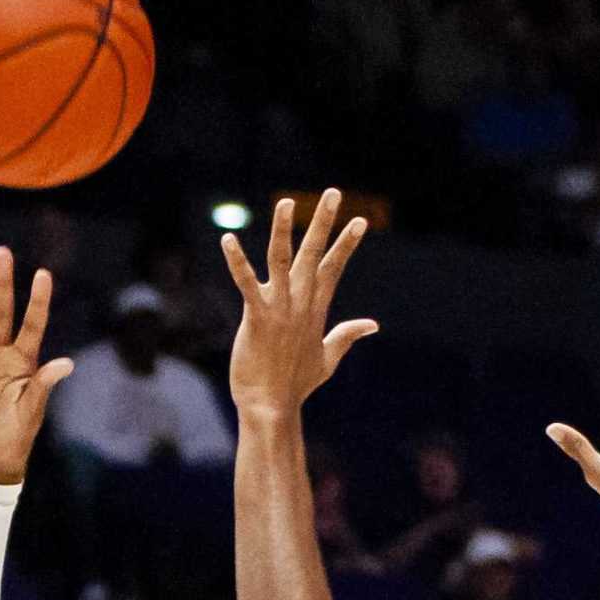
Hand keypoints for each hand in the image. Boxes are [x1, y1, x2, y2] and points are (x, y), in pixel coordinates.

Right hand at [0, 246, 72, 484]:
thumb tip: (67, 363)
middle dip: (3, 284)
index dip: (39, 300)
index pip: (33, 323)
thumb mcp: (32, 409)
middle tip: (2, 253)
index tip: (43, 274)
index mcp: (23, 360)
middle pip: (1, 312)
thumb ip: (44, 383)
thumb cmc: (16, 436)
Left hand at [222, 188, 378, 421]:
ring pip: (282, 260)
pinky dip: (237, 261)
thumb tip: (372, 325)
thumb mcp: (328, 358)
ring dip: (284, 230)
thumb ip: (347, 336)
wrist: (271, 407)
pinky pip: (245, 283)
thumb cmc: (295, 385)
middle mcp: (300, 303)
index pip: (334, 268)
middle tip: (333, 192)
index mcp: (315, 310)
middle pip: (314, 255)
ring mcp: (279, 308)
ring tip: (286, 202)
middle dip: (323, 222)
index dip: (347, 244)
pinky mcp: (256, 317)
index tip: (360, 220)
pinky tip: (227, 239)